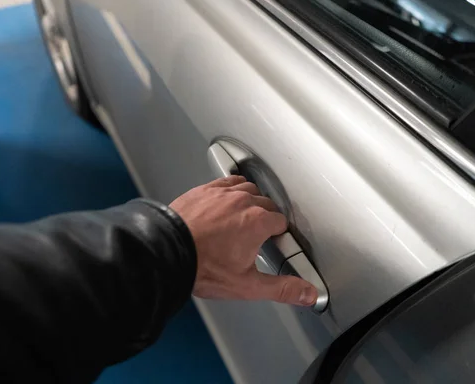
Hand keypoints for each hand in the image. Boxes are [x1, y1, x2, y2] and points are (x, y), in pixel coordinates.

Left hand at [170, 176, 317, 305]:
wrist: (167, 253)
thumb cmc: (202, 267)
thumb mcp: (247, 285)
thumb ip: (281, 288)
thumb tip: (306, 293)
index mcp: (258, 222)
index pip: (281, 222)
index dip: (279, 234)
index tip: (273, 242)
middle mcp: (243, 202)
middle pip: (267, 204)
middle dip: (267, 218)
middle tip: (259, 235)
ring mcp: (222, 193)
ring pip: (249, 190)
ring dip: (251, 202)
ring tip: (245, 217)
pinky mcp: (204, 190)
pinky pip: (228, 181)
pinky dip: (233, 189)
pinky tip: (228, 199)